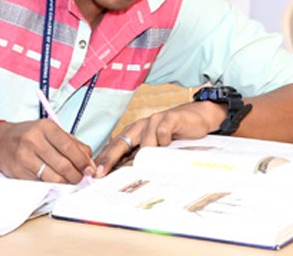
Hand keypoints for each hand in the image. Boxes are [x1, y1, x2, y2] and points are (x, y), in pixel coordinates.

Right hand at [0, 119, 94, 183]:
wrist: (0, 142)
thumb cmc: (31, 136)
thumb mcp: (51, 131)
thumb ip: (72, 143)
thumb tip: (89, 160)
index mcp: (46, 127)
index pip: (69, 147)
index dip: (83, 161)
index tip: (90, 169)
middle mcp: (34, 141)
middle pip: (63, 164)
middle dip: (76, 174)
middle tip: (82, 177)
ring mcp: (25, 157)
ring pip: (53, 176)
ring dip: (66, 182)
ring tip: (71, 180)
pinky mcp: (18, 172)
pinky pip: (41, 182)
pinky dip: (53, 184)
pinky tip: (57, 181)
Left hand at [94, 101, 224, 175]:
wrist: (197, 117)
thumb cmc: (175, 133)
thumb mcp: (157, 146)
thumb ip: (143, 156)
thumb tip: (126, 176)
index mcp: (135, 132)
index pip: (115, 146)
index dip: (104, 160)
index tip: (94, 174)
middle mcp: (142, 126)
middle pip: (121, 142)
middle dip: (109, 158)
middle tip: (101, 172)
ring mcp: (155, 120)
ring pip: (144, 140)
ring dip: (147, 153)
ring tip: (150, 163)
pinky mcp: (170, 118)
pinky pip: (162, 132)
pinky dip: (163, 141)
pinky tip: (168, 145)